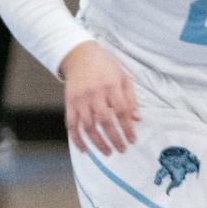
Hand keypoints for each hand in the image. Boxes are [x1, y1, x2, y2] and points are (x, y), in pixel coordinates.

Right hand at [60, 41, 140, 155]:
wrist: (79, 55)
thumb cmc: (105, 66)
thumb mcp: (122, 77)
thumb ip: (130, 98)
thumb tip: (137, 119)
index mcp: (111, 86)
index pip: (121, 111)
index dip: (127, 128)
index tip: (132, 140)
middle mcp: (95, 94)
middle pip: (105, 121)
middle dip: (114, 139)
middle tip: (121, 149)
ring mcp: (80, 100)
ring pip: (88, 126)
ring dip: (98, 143)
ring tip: (108, 152)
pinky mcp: (69, 103)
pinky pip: (71, 125)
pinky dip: (77, 139)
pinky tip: (84, 150)